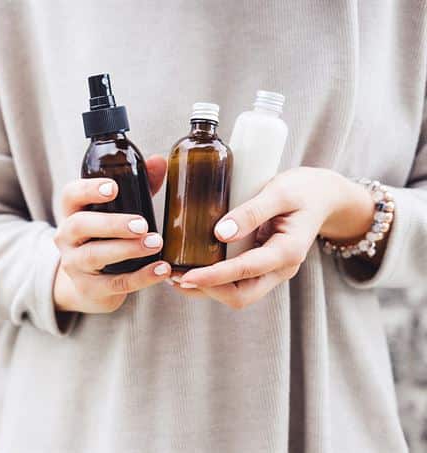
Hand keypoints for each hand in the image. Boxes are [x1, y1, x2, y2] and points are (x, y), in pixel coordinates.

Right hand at [53, 155, 170, 312]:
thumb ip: (138, 186)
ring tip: (156, 244)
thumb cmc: (106, 238)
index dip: (89, 190)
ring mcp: (75, 265)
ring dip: (127, 249)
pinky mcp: (90, 289)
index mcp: (72, 212)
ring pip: (94, 256)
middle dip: (111, 223)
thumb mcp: (117, 211)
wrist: (90, 285)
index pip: (70, 196)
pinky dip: (141, 277)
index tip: (114, 188)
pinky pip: (115, 283)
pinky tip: (161, 269)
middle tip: (142, 224)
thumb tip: (159, 161)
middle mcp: (67, 238)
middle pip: (80, 225)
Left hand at [173, 167, 375, 308]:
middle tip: (174, 277)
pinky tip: (191, 268)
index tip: (186, 276)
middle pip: (241, 296)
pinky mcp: (262, 266)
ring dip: (207, 289)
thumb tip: (220, 232)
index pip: (245, 272)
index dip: (213, 277)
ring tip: (175, 276)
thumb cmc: (304, 189)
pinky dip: (214, 280)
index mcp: (288, 251)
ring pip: (237, 293)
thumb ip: (252, 211)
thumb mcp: (280, 191)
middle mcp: (281, 269)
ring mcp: (272, 271)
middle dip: (206, 290)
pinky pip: (237, 282)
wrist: (325, 196)